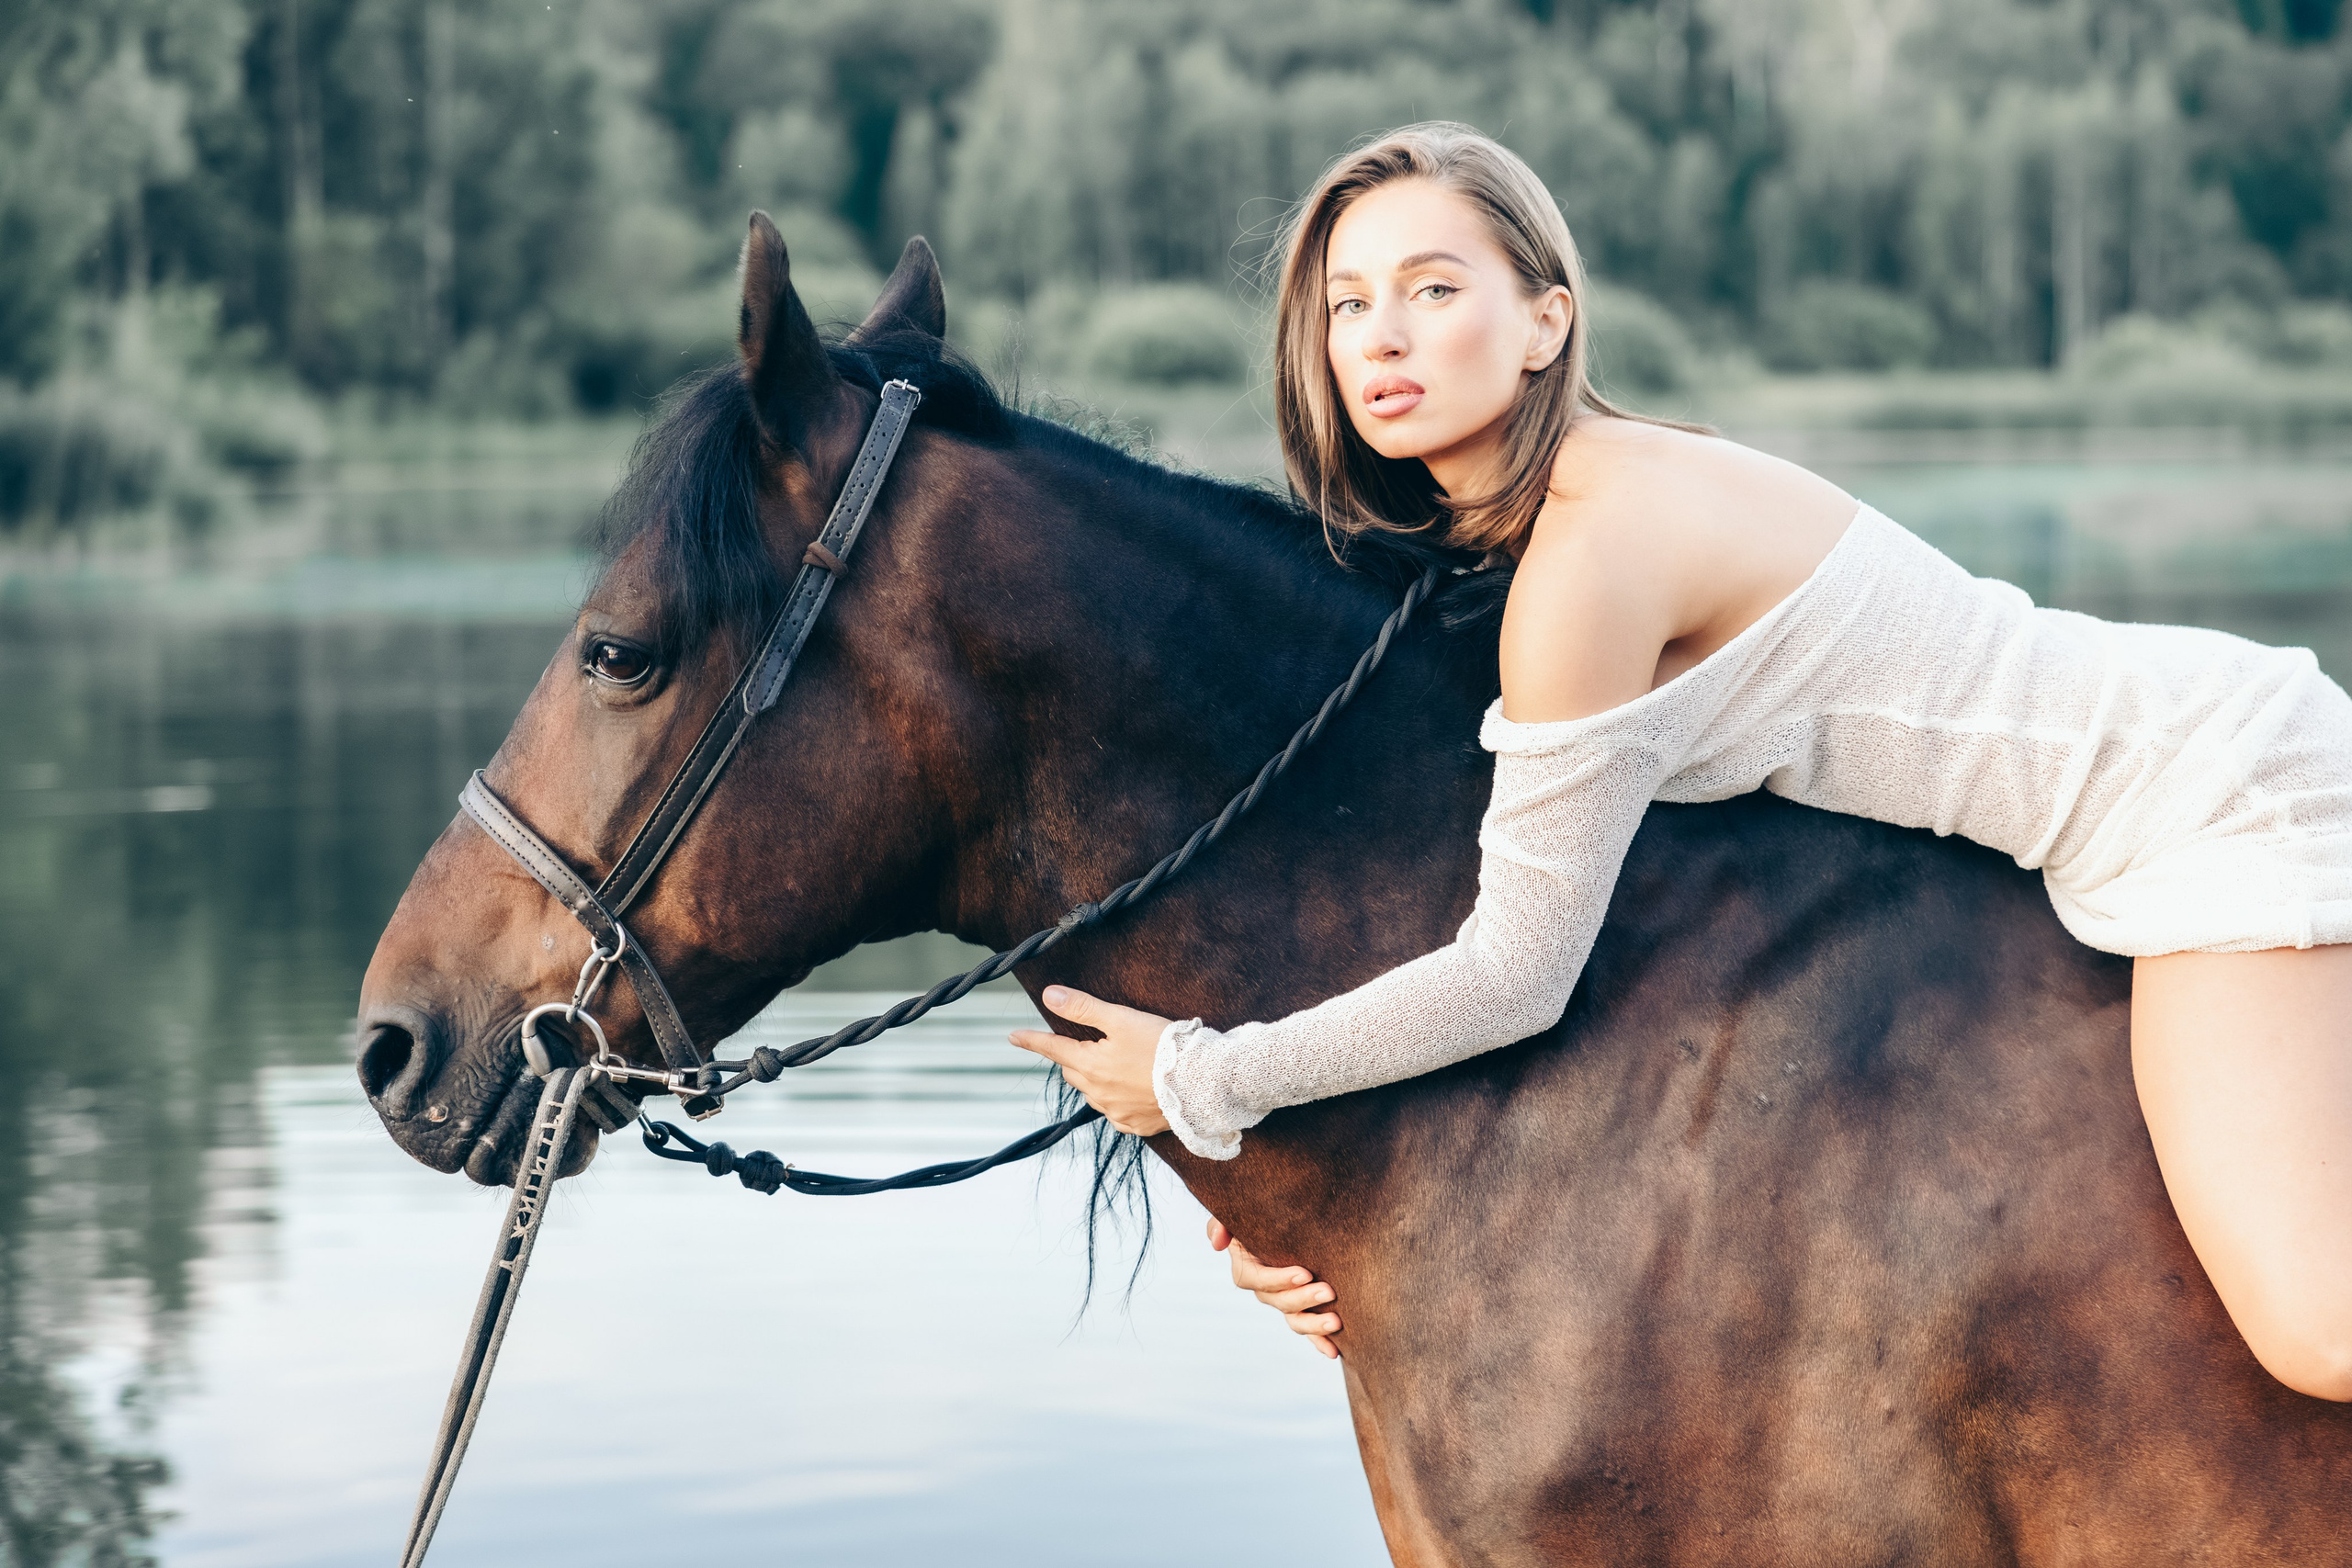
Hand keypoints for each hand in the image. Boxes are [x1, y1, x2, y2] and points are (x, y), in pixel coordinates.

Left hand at [1008, 985, 1171, 1136]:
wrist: (1201, 1082)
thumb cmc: (1163, 1047)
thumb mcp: (1121, 1019)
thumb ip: (1083, 1008)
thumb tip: (1050, 995)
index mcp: (1091, 1065)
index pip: (1052, 1048)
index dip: (1031, 1040)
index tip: (1013, 1036)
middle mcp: (1098, 1093)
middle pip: (1072, 1071)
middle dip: (1073, 1057)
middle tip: (1087, 1044)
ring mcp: (1116, 1112)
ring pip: (1092, 1093)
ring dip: (1095, 1079)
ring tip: (1118, 1066)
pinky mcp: (1136, 1126)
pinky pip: (1115, 1113)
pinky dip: (1116, 1100)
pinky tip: (1132, 1090)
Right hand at [1208, 1216, 1340, 1357]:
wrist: (1291, 1221)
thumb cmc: (1262, 1214)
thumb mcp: (1238, 1213)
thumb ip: (1222, 1223)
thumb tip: (1217, 1244)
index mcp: (1248, 1268)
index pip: (1258, 1279)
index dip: (1279, 1279)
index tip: (1304, 1273)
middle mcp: (1265, 1289)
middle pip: (1280, 1302)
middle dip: (1304, 1299)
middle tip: (1329, 1292)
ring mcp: (1284, 1301)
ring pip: (1295, 1320)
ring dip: (1314, 1325)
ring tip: (1336, 1321)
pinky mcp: (1302, 1309)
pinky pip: (1308, 1329)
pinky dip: (1319, 1341)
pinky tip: (1334, 1351)